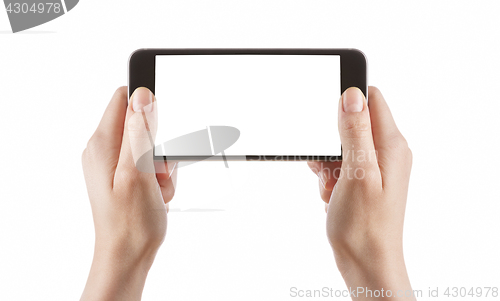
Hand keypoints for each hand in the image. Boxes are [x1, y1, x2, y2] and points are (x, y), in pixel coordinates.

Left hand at [80, 87, 176, 300]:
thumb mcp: (138, 172)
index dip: (146, 107)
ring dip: (162, 166)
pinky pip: (150, 165)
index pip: (123, 99)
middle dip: (160, 146)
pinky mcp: (124, 176)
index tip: (158, 131)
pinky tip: (156, 195)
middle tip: (156, 172)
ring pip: (152, 147)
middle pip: (142, 125)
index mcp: (103, 144)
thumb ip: (140, 132)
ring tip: (156, 189)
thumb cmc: (130, 223)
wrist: (128, 256)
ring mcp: (114, 164)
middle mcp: (104, 150)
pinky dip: (159, 178)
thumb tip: (142, 95)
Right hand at [308, 87, 414, 299]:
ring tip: (332, 186)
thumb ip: (355, 131)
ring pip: (340, 146)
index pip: (372, 99)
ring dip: (327, 163)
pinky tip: (331, 194)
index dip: (348, 103)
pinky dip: (329, 176)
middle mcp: (387, 152)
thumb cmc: (364, 226)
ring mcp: (376, 167)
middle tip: (329, 167)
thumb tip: (353, 94)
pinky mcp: (364, 180)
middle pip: (351, 124)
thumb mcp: (357, 172)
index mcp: (391, 145)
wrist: (366, 262)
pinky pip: (340, 165)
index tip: (330, 122)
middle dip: (330, 142)